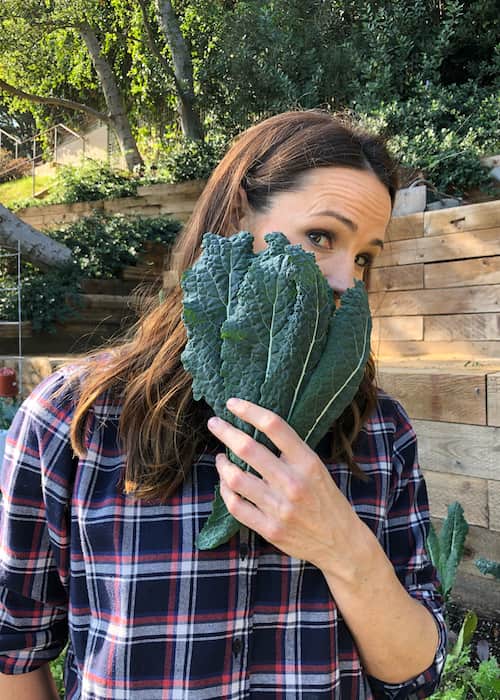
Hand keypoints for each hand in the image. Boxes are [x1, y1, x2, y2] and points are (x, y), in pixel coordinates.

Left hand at [207, 397, 368, 575]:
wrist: (341, 543)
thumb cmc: (327, 500)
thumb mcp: (317, 468)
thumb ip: (291, 452)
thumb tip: (257, 428)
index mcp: (307, 462)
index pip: (274, 426)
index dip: (249, 411)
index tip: (232, 404)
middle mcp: (292, 482)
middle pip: (248, 448)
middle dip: (225, 431)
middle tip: (214, 423)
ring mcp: (279, 508)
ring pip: (235, 477)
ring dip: (222, 463)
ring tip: (221, 457)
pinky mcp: (269, 529)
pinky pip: (236, 505)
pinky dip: (225, 491)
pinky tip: (225, 483)